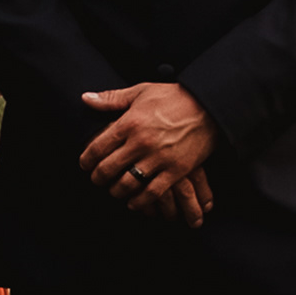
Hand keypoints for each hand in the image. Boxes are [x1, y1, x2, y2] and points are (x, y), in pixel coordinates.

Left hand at [80, 82, 216, 213]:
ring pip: (128, 184)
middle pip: (108, 169)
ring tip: (114, 191)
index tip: (85, 165)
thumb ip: (111, 99)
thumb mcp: (141, 92)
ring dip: (116, 191)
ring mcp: (159, 158)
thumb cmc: (174, 97)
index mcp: (129, 123)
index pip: (97, 148)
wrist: (210, 106)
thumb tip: (85, 99)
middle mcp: (141, 142)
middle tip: (96, 180)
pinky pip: (153, 192)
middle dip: (97, 178)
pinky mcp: (177, 170)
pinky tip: (134, 202)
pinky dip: (140, 201)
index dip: (86, 160)